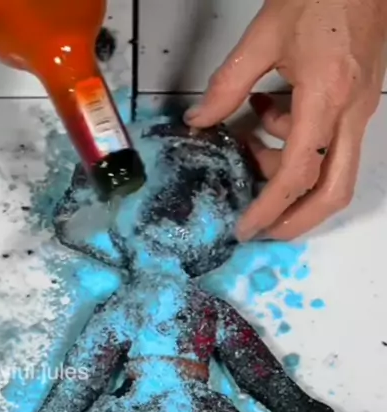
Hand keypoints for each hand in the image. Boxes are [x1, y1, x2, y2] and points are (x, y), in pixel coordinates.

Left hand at [185, 0, 386, 240]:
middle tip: (261, 229)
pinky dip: (298, 147)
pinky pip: (331, 146)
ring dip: (290, 178)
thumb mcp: (265, 34)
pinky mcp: (359, 105)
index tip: (245, 228)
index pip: (298, 174)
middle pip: (332, 193)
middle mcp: (350, 114)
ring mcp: (360, 112)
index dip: (270, 208)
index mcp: (326, 97)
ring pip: (334, 173)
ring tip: (251, 150)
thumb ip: (228, 84)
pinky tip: (269, 116)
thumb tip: (199, 121)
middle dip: (296, 221)